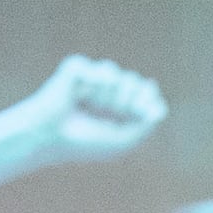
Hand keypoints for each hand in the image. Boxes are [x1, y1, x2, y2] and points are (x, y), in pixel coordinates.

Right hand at [0, 53, 167, 179]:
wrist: (50, 136)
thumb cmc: (84, 144)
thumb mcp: (123, 141)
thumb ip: (146, 126)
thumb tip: (161, 109)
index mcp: (120, 108)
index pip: (147, 93)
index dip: (146, 101)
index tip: (137, 114)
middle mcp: (108, 91)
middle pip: (135, 82)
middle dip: (126, 102)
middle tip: (108, 116)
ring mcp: (92, 78)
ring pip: (118, 75)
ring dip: (109, 98)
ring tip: (92, 109)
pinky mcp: (78, 68)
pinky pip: (100, 70)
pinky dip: (94, 86)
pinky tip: (80, 97)